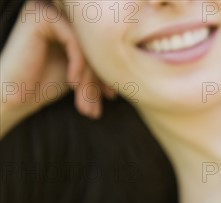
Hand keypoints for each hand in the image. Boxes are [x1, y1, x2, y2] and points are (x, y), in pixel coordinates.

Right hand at [1, 1, 113, 125]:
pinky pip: (75, 41)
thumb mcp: (83, 71)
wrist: (14, 96)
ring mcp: (48, 9)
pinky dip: (79, 64)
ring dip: (91, 76)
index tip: (110, 96)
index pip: (101, 45)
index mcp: (69, 21)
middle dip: (101, 77)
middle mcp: (59, 9)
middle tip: (101, 102)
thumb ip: (102, 61)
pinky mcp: (41, 17)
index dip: (109, 71)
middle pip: (96, 43)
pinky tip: (73, 83)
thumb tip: (136, 65)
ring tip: (87, 102)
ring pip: (88, 44)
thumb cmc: (45, 84)